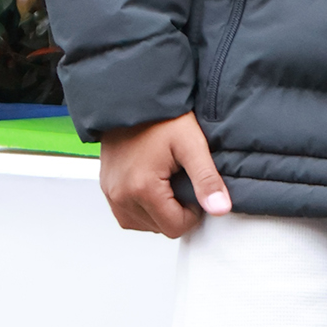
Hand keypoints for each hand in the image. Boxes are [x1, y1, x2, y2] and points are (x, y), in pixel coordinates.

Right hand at [100, 112, 233, 237]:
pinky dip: (142, 207)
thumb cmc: (161, 117)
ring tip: (166, 181)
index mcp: (142, 188)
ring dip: (158, 211)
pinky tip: (152, 186)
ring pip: (142, 224)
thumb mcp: (192, 144)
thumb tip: (220, 209)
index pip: (175, 227)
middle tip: (181, 181)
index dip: (192, 212)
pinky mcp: (106, 187)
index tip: (195, 188)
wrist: (132, 98)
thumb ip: (206, 180)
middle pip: (159, 228)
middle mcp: (121, 195)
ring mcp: (110, 192)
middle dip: (175, 211)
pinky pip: (126, 214)